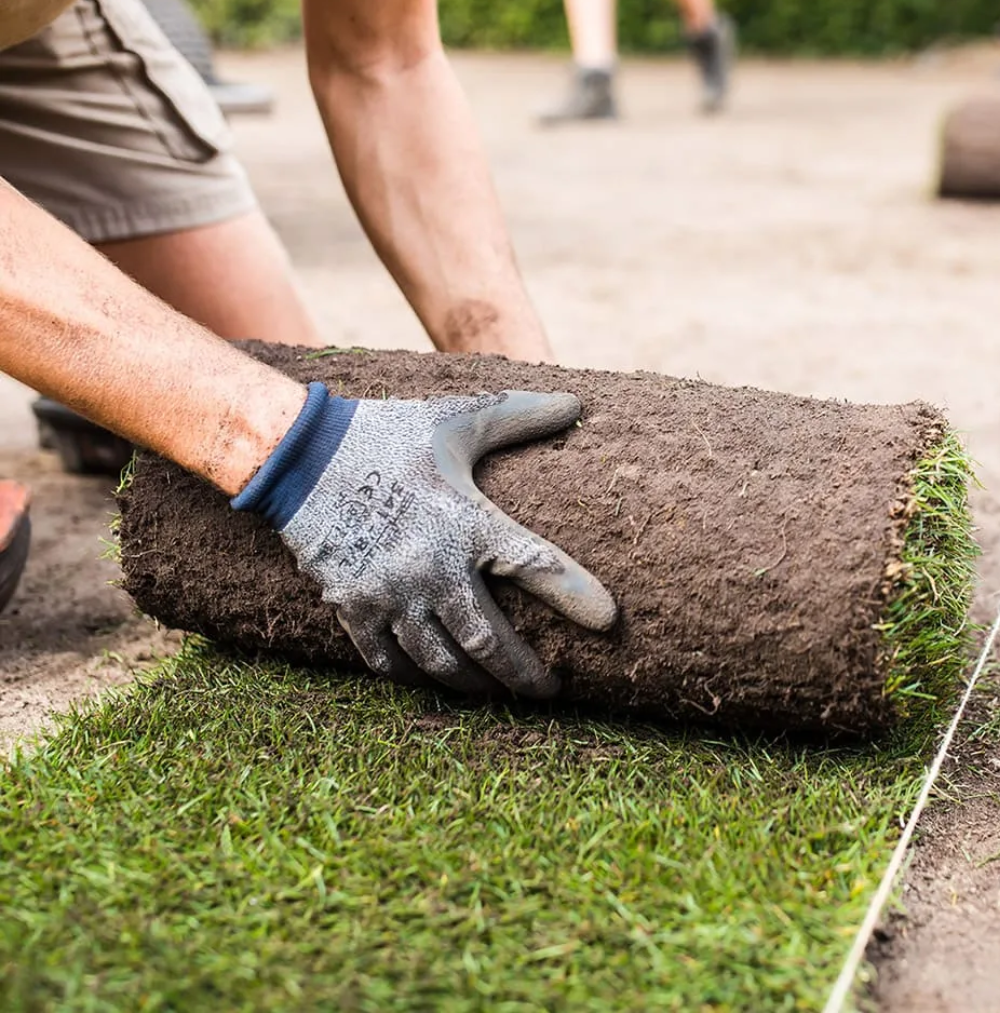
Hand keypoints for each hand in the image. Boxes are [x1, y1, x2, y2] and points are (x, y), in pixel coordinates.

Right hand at [234, 384, 616, 696]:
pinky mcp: (352, 607)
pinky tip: (434, 679)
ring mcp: (388, 593)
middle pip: (489, 643)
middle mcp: (430, 566)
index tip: (608, 621)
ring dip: (475, 684)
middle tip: (548, 689)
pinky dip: (415, 678)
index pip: (536, 565)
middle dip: (524, 675)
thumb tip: (576, 402)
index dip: (576, 595)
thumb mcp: (456, 418)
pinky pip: (388, 662)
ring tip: (496, 691)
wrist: (298, 453)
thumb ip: (518, 414)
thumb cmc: (386, 435)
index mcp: (465, 521)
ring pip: (440, 663)